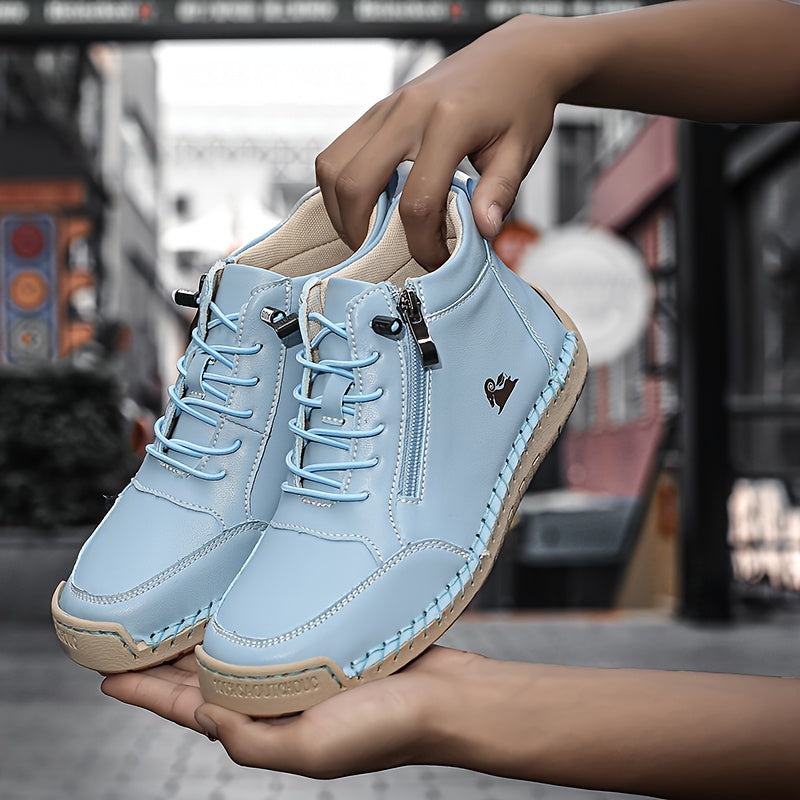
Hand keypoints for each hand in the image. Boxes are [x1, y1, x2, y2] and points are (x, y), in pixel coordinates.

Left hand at [101, 646, 481, 778]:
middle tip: (123, 638)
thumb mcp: (310, 750)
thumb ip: (250, 740)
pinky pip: (265, 630)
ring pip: (229, 652)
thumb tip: (199, 711)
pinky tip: (227, 605)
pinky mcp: (316, 643)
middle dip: (160, 665)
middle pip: (200, 680)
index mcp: (263, 730)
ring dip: (194, 641)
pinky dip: (239, 622)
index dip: (143, 695)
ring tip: (162, 620)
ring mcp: (293, 671)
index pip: (187, 710)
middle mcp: (272, 701)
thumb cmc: (385, 727)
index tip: (103, 676)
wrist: (444, 696)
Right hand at [316, 14, 572, 269]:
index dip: (423, 244)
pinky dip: (340, 187)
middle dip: (363, 233)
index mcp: (448, 122)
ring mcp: (386, 108)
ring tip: (368, 234)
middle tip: (384, 255)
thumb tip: (483, 231)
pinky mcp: (377, 111)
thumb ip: (500, 192)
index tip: (438, 259)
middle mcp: (408, 110)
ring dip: (342, 211)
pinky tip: (367, 205)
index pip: (416, 203)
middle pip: (355, 184)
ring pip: (332, 167)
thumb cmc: (519, 100)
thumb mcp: (520, 150)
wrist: (514, 56)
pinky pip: (336, 153)